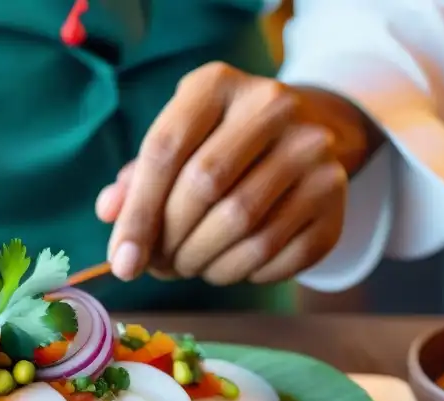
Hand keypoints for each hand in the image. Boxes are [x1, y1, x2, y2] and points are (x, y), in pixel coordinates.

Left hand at [97, 63, 381, 284]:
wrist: (304, 134)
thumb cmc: (217, 146)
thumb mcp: (174, 147)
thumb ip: (136, 180)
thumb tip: (109, 212)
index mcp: (217, 85)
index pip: (166, 150)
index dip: (138, 214)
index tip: (123, 262)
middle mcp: (272, 106)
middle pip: (205, 188)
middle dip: (171, 242)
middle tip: (158, 266)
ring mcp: (311, 148)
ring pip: (243, 227)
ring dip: (203, 263)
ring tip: (188, 266)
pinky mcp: (334, 194)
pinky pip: (277, 253)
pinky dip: (241, 273)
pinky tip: (226, 266)